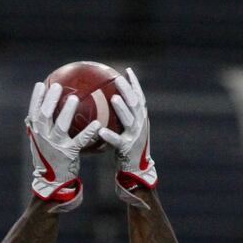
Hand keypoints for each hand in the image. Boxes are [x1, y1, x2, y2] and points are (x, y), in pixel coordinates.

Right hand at [26, 81, 99, 211]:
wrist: (53, 183)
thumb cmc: (48, 161)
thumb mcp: (39, 145)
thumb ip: (36, 130)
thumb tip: (31, 116)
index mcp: (36, 134)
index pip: (33, 113)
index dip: (36, 98)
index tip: (40, 84)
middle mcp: (43, 139)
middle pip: (44, 116)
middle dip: (49, 100)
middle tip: (57, 86)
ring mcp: (54, 147)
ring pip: (60, 126)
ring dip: (66, 111)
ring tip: (74, 99)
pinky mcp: (67, 154)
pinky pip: (79, 141)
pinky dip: (88, 132)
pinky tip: (97, 124)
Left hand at [96, 69, 157, 206]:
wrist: (136, 171)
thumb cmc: (129, 150)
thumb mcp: (128, 131)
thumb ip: (122, 118)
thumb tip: (107, 104)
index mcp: (141, 119)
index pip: (139, 97)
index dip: (134, 84)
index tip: (127, 71)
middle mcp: (140, 125)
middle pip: (135, 103)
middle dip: (128, 89)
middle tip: (118, 78)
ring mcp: (135, 137)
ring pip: (130, 119)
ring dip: (122, 108)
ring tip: (114, 98)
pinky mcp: (128, 149)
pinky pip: (117, 141)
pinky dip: (110, 136)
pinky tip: (100, 131)